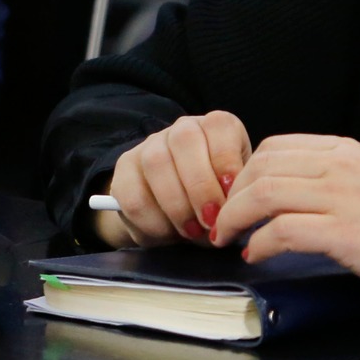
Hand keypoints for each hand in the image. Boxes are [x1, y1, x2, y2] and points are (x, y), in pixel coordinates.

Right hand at [97, 111, 250, 247]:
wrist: (178, 218)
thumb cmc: (215, 204)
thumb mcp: (233, 199)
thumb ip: (234, 203)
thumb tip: (228, 220)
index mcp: (215, 128)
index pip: (219, 126)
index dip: (226, 161)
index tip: (231, 194)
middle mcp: (182, 129)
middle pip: (185, 140)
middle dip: (200, 186)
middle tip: (210, 220)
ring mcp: (150, 145)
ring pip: (156, 162)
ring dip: (176, 205)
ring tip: (191, 230)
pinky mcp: (124, 168)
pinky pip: (133, 194)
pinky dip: (153, 221)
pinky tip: (167, 232)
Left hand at [209, 135, 359, 326]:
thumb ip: (334, 178)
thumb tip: (291, 195)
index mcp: (345, 150)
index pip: (276, 147)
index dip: (245, 171)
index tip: (235, 195)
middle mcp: (339, 165)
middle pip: (261, 167)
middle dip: (231, 194)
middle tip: (222, 220)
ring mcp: (340, 197)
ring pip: (263, 193)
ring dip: (235, 218)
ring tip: (227, 237)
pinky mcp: (343, 232)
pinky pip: (281, 230)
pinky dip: (258, 242)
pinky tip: (255, 254)